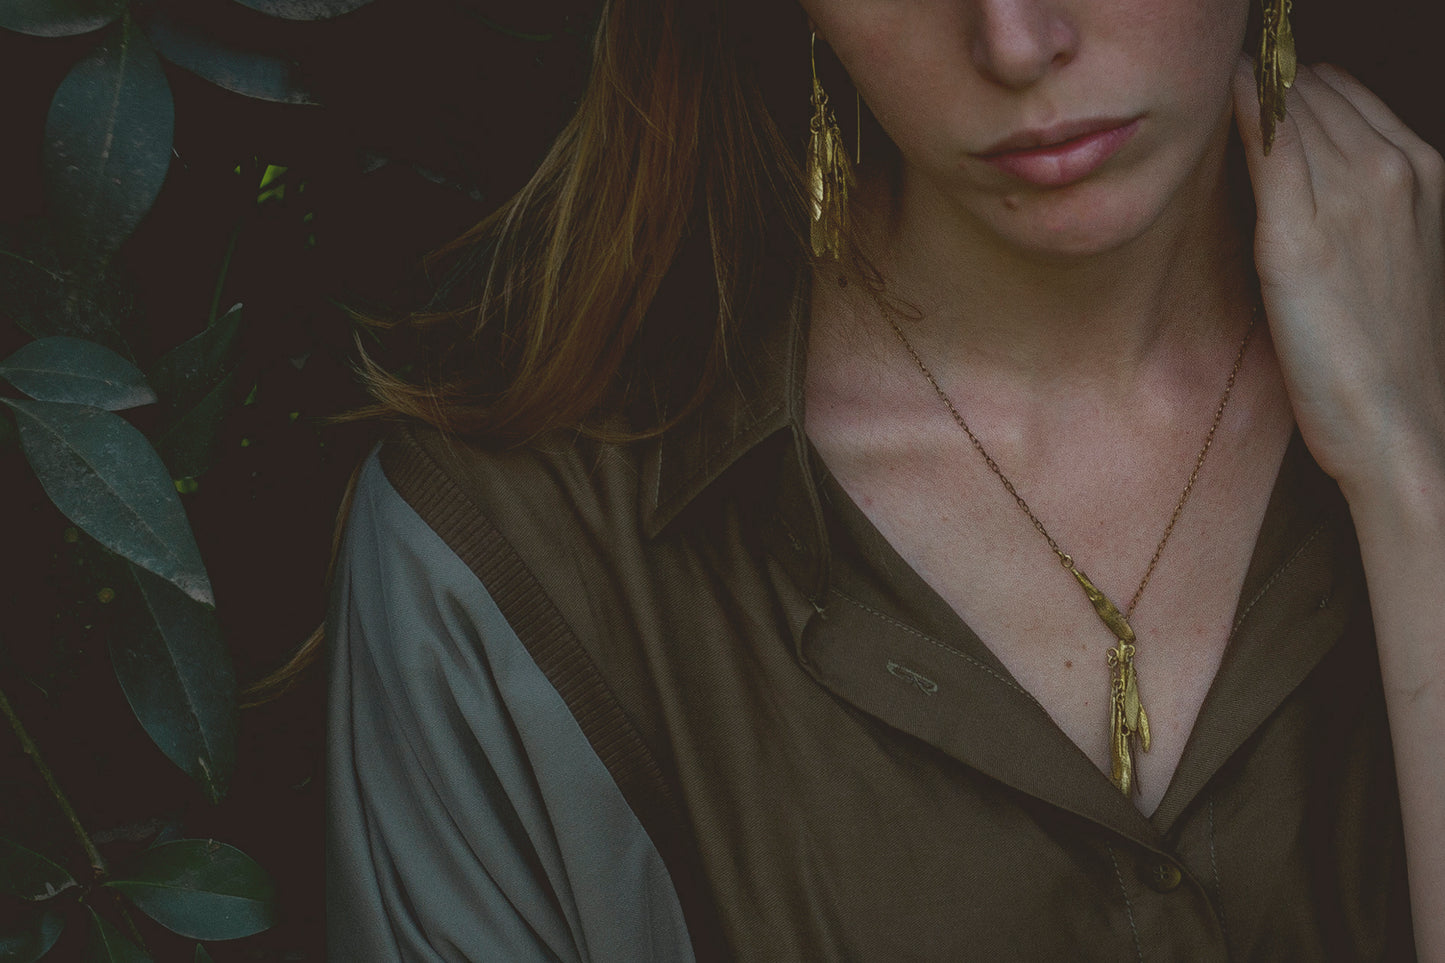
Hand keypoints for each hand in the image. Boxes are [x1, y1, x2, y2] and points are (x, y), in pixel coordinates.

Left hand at [1231, 57, 1444, 501]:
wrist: (1399, 422)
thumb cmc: (1380, 350)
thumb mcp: (1388, 254)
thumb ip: (1353, 201)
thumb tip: (1291, 166)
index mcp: (1427, 171)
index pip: (1344, 92)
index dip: (1289, 94)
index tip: (1248, 108)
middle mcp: (1396, 170)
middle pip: (1312, 91)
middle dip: (1264, 92)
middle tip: (1216, 114)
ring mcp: (1353, 198)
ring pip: (1288, 107)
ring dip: (1246, 102)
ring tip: (1206, 117)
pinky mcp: (1299, 236)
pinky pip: (1267, 141)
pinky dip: (1242, 109)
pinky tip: (1218, 98)